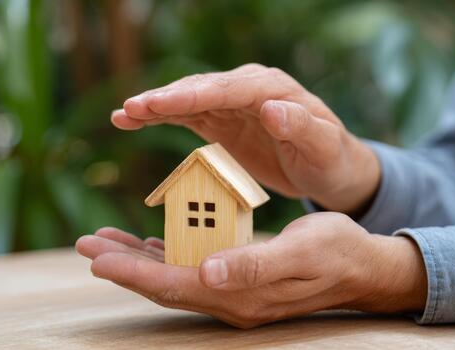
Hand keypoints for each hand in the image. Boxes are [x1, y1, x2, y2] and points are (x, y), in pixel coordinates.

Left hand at [76, 213, 426, 327]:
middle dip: (123, 266)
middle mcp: (230, 299)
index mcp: (241, 296)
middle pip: (163, 285)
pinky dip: (164, 254)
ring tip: (103, 241)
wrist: (359, 266)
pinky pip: (190, 267)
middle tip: (86, 244)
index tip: (98, 259)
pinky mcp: (236, 277)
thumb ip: (255, 265)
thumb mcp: (300, 252)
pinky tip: (147, 242)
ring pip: (172, 277)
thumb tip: (209, 274)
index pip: (175, 287)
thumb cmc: (334, 252)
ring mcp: (232, 291)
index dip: (134, 274)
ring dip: (136, 260)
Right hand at [112, 63, 379, 213]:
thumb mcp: (324, 146)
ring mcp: (232, 105)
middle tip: (131, 108)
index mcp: (273, 89)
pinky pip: (186, 116)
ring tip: (123, 115)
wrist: (330, 170)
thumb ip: (300, 126)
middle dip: (165, 99)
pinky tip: (132, 122)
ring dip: (155, 108)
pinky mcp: (222, 122)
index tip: (160, 103)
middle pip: (201, 90)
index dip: (193, 95)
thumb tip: (271, 108)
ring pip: (187, 101)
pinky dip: (160, 119)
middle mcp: (248, 90)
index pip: (228, 89)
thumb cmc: (331, 158)